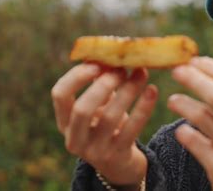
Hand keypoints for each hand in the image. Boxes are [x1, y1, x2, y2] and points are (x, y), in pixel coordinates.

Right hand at [51, 63, 157, 184]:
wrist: (120, 163)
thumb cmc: (107, 125)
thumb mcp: (99, 106)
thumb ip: (100, 82)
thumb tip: (112, 50)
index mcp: (65, 121)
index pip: (59, 94)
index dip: (77, 76)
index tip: (97, 63)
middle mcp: (75, 138)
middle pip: (82, 109)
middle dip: (102, 85)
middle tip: (121, 69)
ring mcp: (95, 150)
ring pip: (110, 117)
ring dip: (128, 90)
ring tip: (142, 73)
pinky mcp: (118, 155)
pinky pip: (132, 129)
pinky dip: (144, 107)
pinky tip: (152, 90)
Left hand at [168, 57, 212, 190]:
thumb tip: (200, 66)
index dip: (212, 68)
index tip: (193, 59)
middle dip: (194, 79)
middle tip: (176, 70)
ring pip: (204, 118)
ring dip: (183, 104)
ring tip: (172, 100)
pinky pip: (194, 142)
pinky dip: (184, 132)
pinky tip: (182, 130)